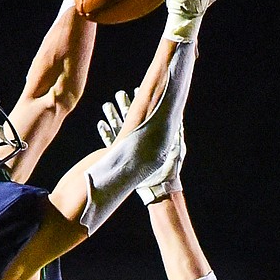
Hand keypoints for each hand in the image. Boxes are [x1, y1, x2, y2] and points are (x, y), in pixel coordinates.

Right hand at [97, 89, 184, 203]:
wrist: (160, 188)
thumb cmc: (170, 171)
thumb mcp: (176, 150)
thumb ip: (176, 135)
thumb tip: (179, 119)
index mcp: (153, 134)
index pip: (147, 114)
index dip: (143, 102)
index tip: (138, 90)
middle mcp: (140, 138)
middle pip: (131, 117)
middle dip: (125, 105)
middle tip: (119, 93)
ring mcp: (130, 146)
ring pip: (119, 127)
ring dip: (112, 116)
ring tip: (107, 105)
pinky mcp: (121, 156)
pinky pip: (111, 142)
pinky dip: (105, 133)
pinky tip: (100, 123)